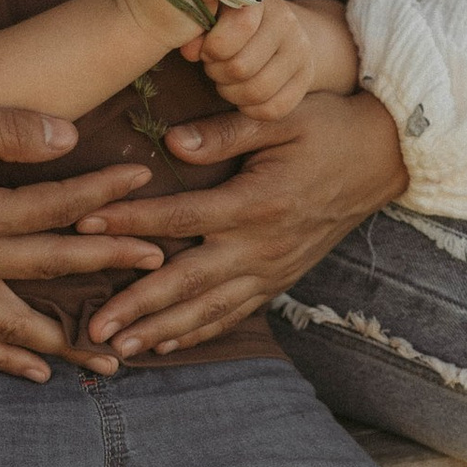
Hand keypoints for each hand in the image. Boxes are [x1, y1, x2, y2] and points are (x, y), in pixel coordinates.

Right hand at [0, 80, 152, 380]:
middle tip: (162, 271)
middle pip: (48, 271)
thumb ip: (2, 131)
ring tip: (113, 359)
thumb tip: (69, 136)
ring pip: (12, 328)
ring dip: (65, 344)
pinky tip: (33, 374)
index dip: (104, 196)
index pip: (54, 208)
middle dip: (110, 270)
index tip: (147, 185)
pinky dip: (1, 361)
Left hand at [75, 88, 406, 352]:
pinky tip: (168, 345)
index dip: (130, 222)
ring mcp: (273, 269)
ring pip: (210, 309)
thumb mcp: (281, 117)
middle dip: (137, 305)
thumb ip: (225, 132)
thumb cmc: (328, 129)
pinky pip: (236, 313)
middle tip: (94, 327)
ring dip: (163, 331)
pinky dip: (200, 332)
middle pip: (188, 281)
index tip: (83, 225)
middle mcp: (262, 246)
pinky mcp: (281, 280)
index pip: (180, 218)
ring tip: (121, 349)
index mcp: (256, 203)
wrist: (383, 160)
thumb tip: (172, 144)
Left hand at [196, 0, 315, 122]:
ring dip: (231, 93)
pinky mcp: (306, 78)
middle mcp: (286, 23)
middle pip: (241, 67)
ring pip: (256, 91)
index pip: (238, 28)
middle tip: (215, 68)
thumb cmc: (233, 24)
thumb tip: (189, 51)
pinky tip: (243, 96)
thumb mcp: (214, 17)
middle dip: (218, 73)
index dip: (213, 48)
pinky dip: (250, 109)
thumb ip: (197, 31)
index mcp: (258, 0)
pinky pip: (273, 109)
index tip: (207, 51)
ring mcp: (300, 51)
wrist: (279, 30)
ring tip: (227, 82)